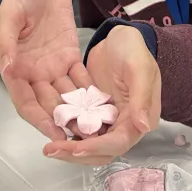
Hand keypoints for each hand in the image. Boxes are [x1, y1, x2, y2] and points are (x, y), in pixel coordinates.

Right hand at [0, 0, 89, 141]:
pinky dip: (89, 92)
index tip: (55, 134)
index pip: (26, 103)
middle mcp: (34, 73)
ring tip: (96, 128)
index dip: (39, 120)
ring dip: (79, 113)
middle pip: (49, 106)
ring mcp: (52, 66)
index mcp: (16, 67)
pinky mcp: (69, 56)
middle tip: (83, 140)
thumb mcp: (10, 14)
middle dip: (63, 123)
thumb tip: (8, 66)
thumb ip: (7, 41)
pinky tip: (104, 103)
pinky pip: (80, 78)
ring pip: (66, 96)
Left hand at [43, 25, 160, 165]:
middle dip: (77, 153)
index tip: (75, 148)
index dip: (96, 147)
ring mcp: (106, 119)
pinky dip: (65, 129)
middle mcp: (123, 124)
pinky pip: (78, 125)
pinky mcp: (92, 111)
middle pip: (101, 149)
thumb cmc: (133, 49)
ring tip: (48, 148)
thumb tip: (143, 127)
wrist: (118, 36)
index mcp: (138, 119)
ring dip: (68, 146)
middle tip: (52, 150)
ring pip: (87, 142)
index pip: (118, 142)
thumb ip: (141, 96)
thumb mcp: (140, 68)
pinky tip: (48, 128)